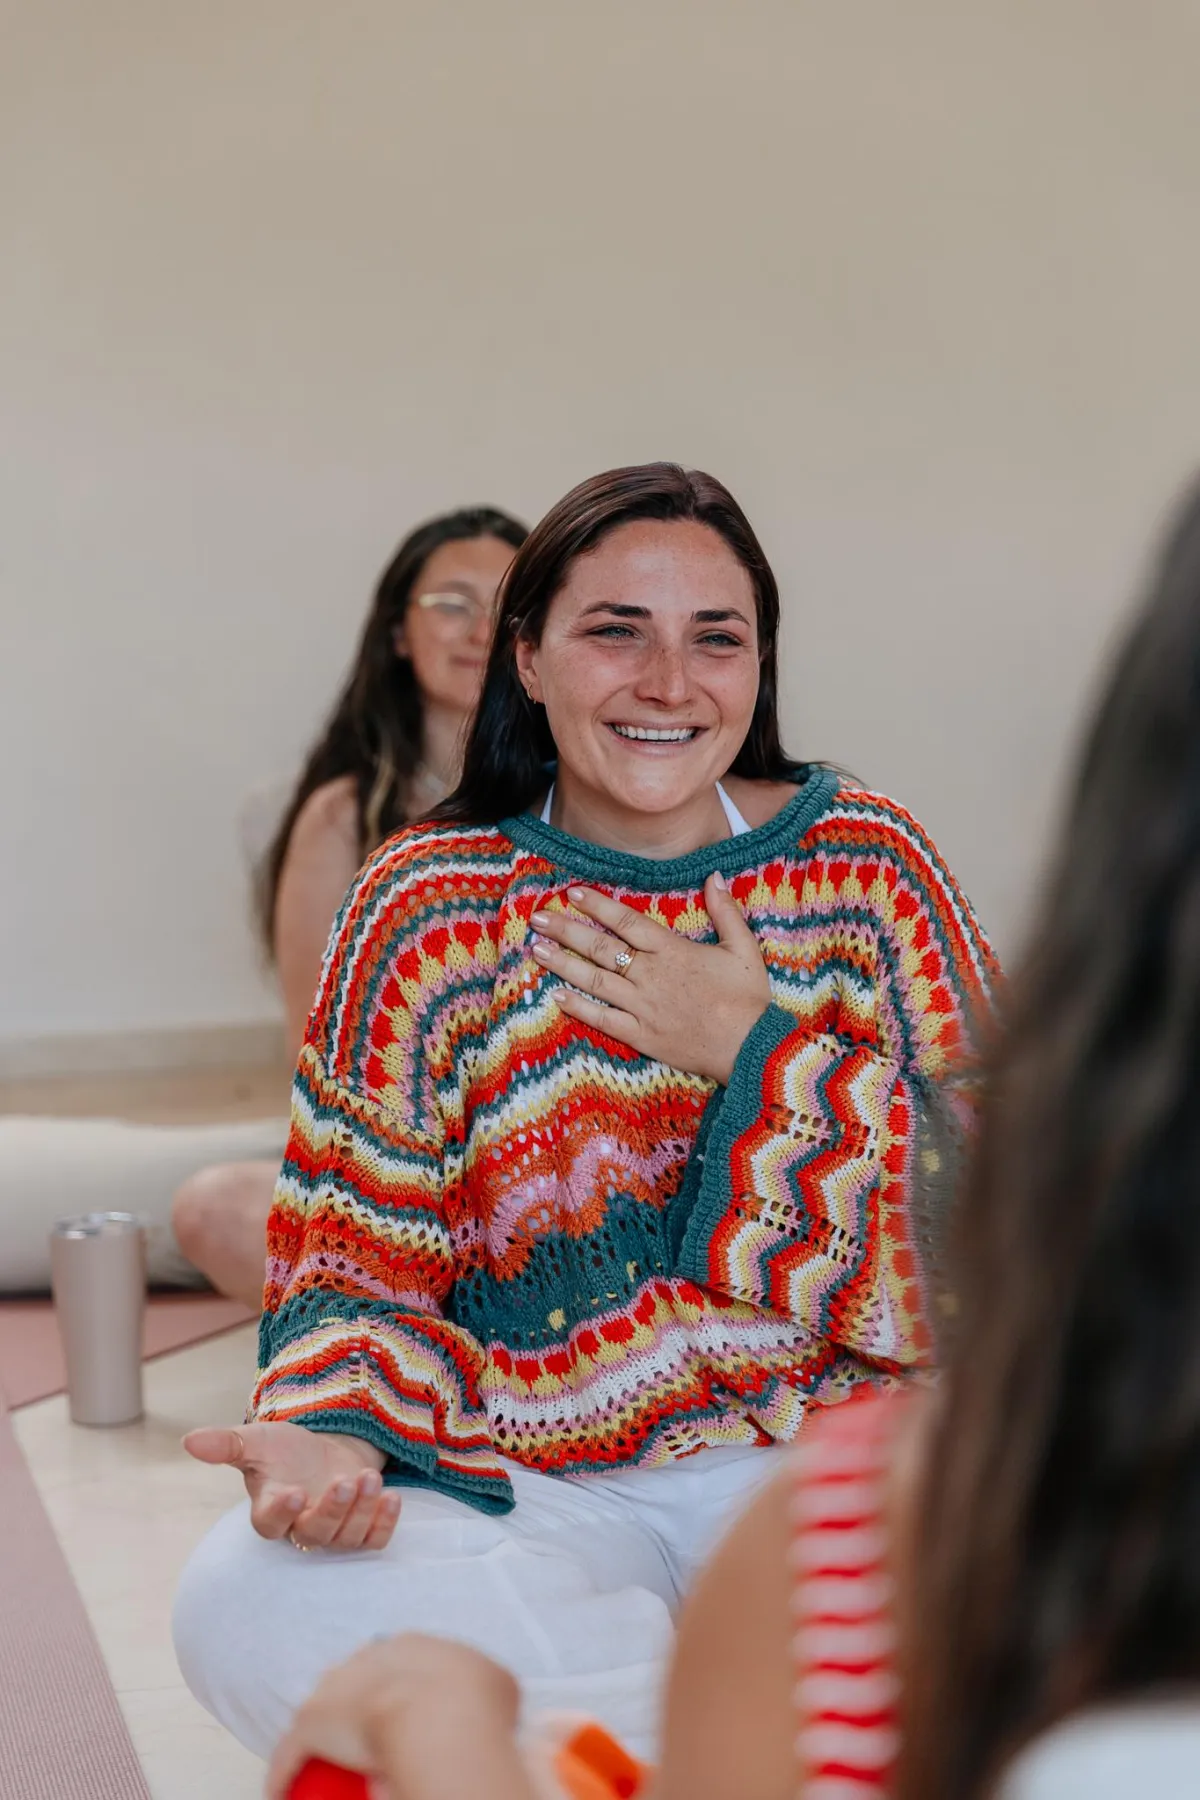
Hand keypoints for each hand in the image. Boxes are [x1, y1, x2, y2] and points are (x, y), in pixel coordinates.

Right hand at [183, 1422, 399, 1550]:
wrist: (326, 1449)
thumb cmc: (287, 1450)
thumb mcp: (259, 1440)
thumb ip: (227, 1444)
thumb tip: (188, 1441)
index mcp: (271, 1510)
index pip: (271, 1524)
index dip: (282, 1513)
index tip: (295, 1491)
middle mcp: (302, 1527)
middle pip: (316, 1533)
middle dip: (333, 1509)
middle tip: (346, 1481)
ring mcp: (334, 1532)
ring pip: (347, 1537)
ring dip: (361, 1510)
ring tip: (369, 1478)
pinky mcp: (361, 1529)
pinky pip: (374, 1540)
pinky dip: (384, 1523)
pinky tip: (392, 1498)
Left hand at [265, 1634, 529, 1799]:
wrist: (437, 1719)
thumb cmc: (473, 1705)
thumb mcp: (497, 1684)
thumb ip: (485, 1685)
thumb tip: (489, 1699)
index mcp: (411, 1645)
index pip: (398, 1661)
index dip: (400, 1686)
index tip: (404, 1711)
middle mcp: (369, 1658)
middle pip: (356, 1679)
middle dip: (358, 1702)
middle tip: (368, 1738)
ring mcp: (336, 1688)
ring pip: (322, 1710)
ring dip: (323, 1734)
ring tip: (327, 1762)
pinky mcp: (308, 1724)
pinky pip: (292, 1753)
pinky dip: (287, 1772)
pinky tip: (283, 1791)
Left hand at [529, 874, 770, 1085]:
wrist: (751, 1048)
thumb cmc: (748, 998)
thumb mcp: (744, 948)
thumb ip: (726, 911)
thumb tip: (713, 876)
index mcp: (672, 951)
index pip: (627, 921)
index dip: (597, 906)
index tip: (572, 893)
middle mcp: (650, 975)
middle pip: (601, 948)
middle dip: (566, 931)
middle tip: (538, 917)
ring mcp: (642, 1006)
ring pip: (595, 980)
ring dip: (564, 964)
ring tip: (537, 950)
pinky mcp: (641, 1035)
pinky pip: (603, 1019)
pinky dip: (579, 1007)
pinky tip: (557, 996)